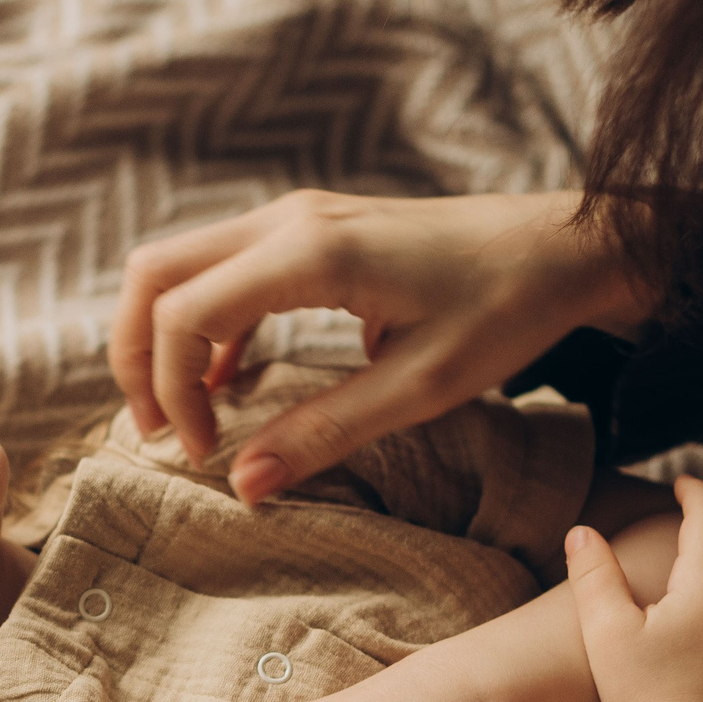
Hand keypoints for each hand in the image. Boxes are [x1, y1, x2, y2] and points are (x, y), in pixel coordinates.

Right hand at [110, 191, 650, 501]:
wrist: (566, 246)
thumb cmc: (507, 309)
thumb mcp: (423, 387)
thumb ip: (325, 432)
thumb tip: (243, 485)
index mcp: (311, 254)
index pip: (183, 313)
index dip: (170, 390)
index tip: (203, 453)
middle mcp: (288, 220)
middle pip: (154, 274)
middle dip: (136, 357)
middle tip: (158, 432)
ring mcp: (295, 216)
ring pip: (177, 265)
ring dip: (162, 338)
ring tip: (184, 414)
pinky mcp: (309, 229)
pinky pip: (220, 268)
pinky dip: (203, 324)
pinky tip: (226, 382)